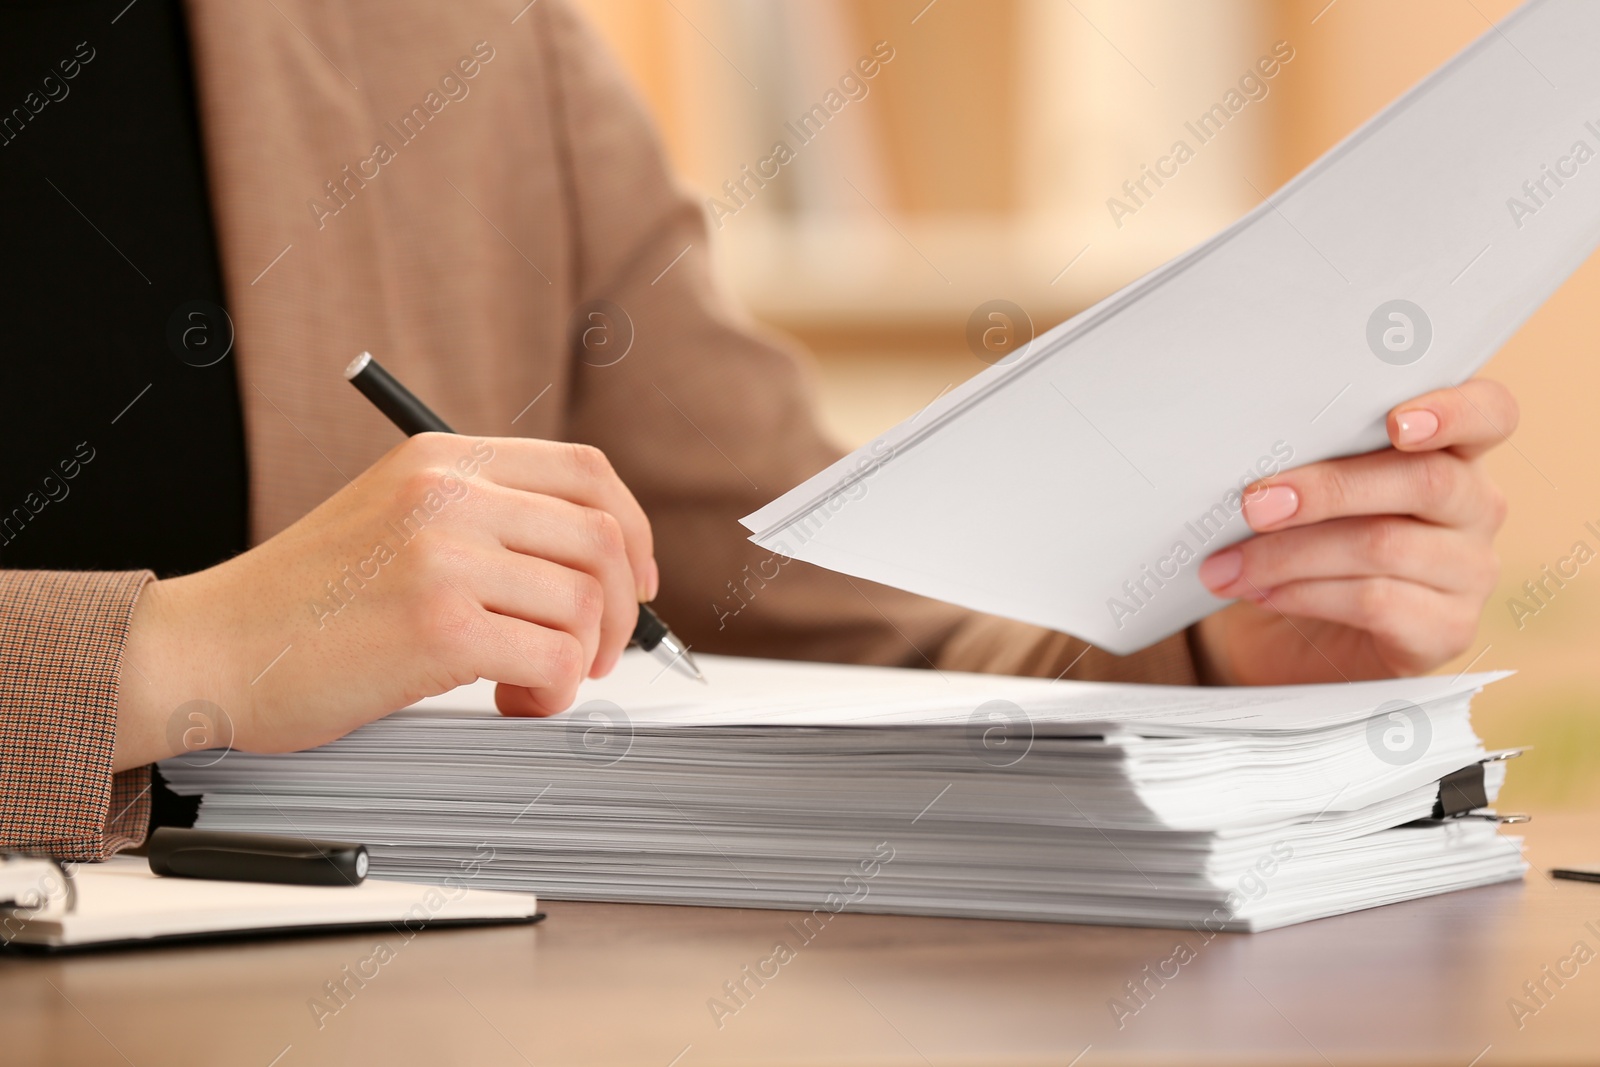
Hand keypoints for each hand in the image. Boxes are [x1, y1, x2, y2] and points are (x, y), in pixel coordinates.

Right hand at [113, 434, 655, 768]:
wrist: (210, 647)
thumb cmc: (303, 602)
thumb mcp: (394, 519)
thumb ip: (482, 520)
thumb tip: (597, 568)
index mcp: (442, 458)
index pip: (587, 473)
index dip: (632, 532)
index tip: (636, 583)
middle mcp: (446, 492)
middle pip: (601, 536)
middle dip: (621, 610)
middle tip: (595, 653)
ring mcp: (441, 555)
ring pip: (584, 603)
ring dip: (580, 660)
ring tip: (529, 682)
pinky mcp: (437, 626)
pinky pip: (552, 658)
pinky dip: (551, 693)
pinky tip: (509, 699)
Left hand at [1191, 379, 1514, 685]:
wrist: (1291, 637)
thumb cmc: (1304, 542)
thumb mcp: (1307, 492)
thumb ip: (1312, 459)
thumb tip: (1255, 456)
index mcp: (1453, 453)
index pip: (1490, 413)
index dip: (1453, 411)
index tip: (1396, 423)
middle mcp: (1475, 508)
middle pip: (1424, 480)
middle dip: (1326, 490)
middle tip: (1254, 504)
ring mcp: (1469, 572)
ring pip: (1385, 544)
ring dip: (1290, 553)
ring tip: (1230, 563)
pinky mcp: (1447, 630)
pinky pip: (1376, 602)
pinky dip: (1304, 593)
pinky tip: (1262, 593)